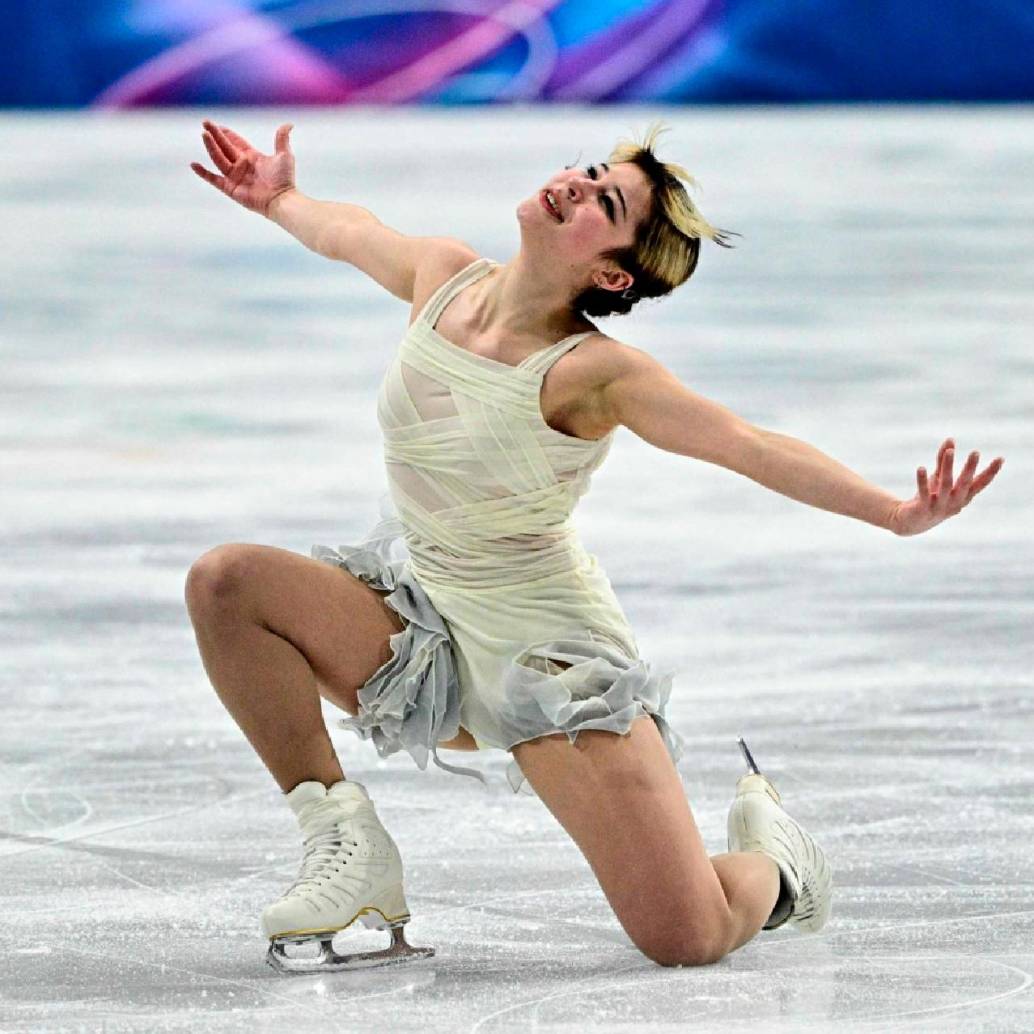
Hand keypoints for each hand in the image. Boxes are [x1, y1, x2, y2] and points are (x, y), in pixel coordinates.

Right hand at [190, 120, 295, 216]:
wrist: (281, 199)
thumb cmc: (284, 179)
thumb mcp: (284, 155)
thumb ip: (282, 139)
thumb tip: (289, 124)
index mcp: (252, 157)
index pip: (235, 142)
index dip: (226, 133)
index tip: (217, 124)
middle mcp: (241, 165)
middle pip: (224, 147)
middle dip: (215, 135)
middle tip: (205, 123)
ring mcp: (235, 177)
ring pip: (218, 158)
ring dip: (211, 147)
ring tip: (204, 135)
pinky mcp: (231, 188)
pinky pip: (214, 179)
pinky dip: (203, 173)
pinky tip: (194, 164)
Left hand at [889, 438, 1003, 535]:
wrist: (911, 522)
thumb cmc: (931, 497)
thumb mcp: (938, 478)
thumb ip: (943, 461)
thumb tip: (950, 439)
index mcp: (963, 497)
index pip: (980, 483)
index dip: (990, 472)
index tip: (1000, 458)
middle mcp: (955, 503)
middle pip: (964, 484)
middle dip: (970, 468)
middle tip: (975, 452)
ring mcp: (940, 507)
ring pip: (945, 485)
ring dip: (948, 467)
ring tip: (950, 452)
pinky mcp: (923, 508)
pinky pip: (924, 493)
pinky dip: (922, 480)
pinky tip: (921, 468)